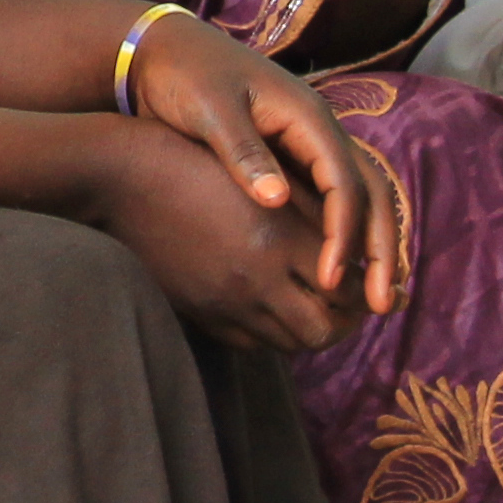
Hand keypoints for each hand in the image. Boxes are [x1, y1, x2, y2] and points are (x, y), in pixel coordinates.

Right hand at [85, 121, 367, 353]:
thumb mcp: (265, 176)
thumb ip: (315, 209)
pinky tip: (276, 309)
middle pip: (323, 330)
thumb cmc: (196, 159)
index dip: (371, 292)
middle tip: (353, 306)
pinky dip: (273, 333)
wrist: (122, 179)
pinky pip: (252, 343)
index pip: (349, 289)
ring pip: (289, 343)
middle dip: (347, 322)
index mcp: (280, 237)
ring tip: (318, 307)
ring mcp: (225, 302)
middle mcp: (257, 279)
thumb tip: (362, 244)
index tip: (380, 286)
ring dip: (311, 329)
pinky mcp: (200, 312)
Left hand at [127, 13, 408, 317]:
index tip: (330, 280)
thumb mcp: (210, 110)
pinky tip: (340, 271)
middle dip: (382, 248)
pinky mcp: (291, 159)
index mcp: (307, 115)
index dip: (343, 234)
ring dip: (372, 245)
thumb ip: (243, 152)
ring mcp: (309, 145)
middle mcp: (320, 131)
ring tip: (376, 298)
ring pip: (359, 198)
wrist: (162, 52)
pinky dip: (345, 235)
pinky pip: (332, 200)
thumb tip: (277, 201)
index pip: (345, 183)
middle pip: (371, 193)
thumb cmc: (185, 76)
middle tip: (381, 304)